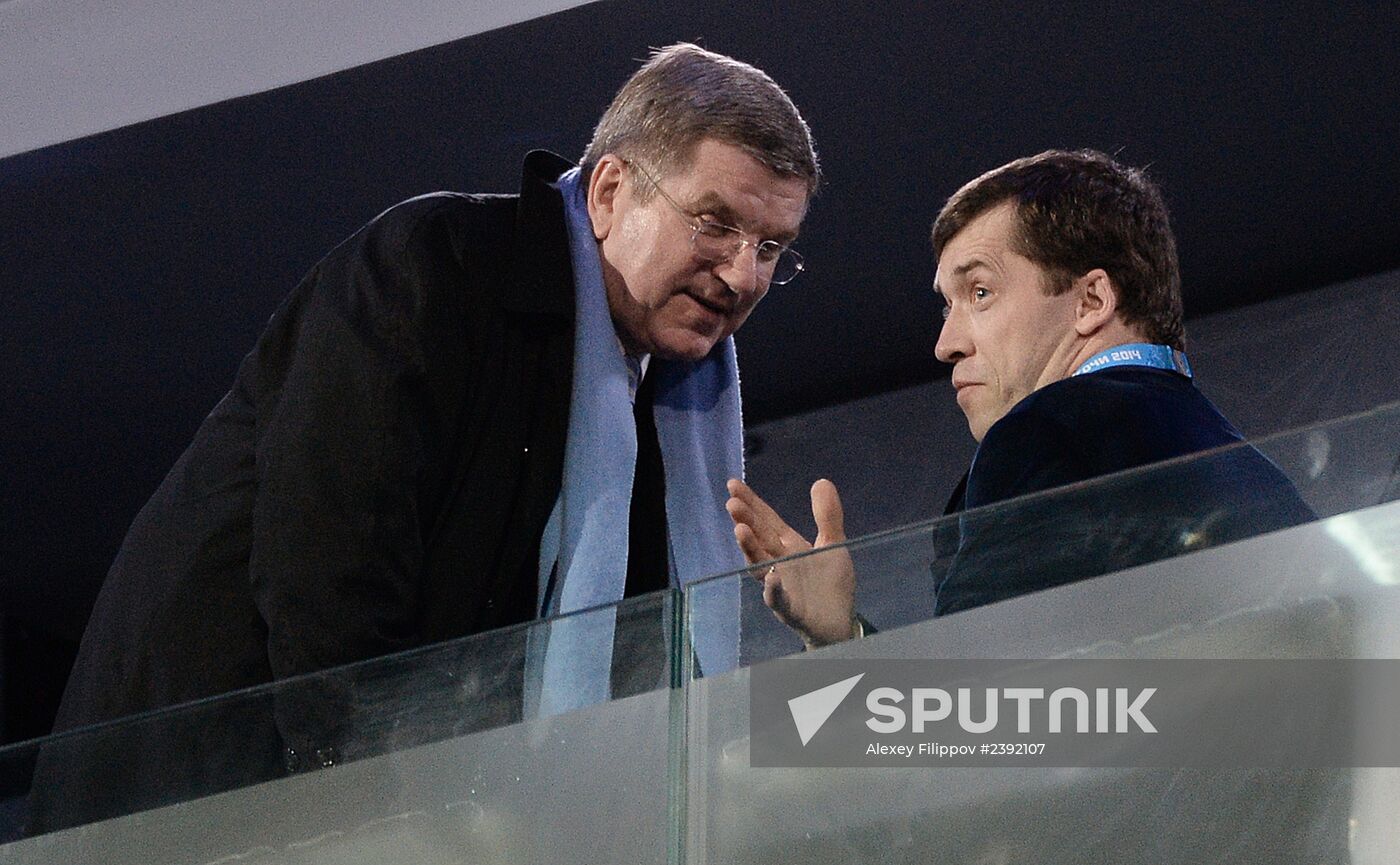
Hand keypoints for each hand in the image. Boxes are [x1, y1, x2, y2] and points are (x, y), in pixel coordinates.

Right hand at [725, 478, 856, 647]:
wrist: (840, 622)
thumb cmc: (831, 582)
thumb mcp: (833, 543)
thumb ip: (827, 515)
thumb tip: (821, 480)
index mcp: (788, 546)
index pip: (766, 520)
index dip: (751, 502)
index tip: (733, 484)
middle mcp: (779, 564)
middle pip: (759, 539)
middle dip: (746, 521)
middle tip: (732, 503)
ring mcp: (782, 587)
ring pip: (761, 567)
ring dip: (750, 550)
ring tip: (740, 530)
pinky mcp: (791, 611)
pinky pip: (779, 601)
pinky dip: (773, 591)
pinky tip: (771, 579)